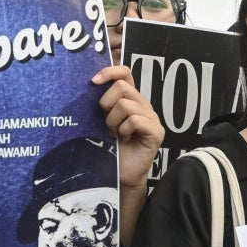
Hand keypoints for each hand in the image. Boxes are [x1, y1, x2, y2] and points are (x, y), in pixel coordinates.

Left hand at [93, 66, 163, 190]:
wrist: (120, 174)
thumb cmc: (110, 148)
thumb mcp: (101, 121)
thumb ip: (102, 104)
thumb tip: (90, 86)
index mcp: (131, 100)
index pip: (125, 72)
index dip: (109, 71)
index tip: (93, 82)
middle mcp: (143, 105)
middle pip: (122, 87)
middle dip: (107, 104)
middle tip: (106, 123)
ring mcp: (152, 118)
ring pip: (126, 105)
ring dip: (113, 121)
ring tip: (115, 134)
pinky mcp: (156, 131)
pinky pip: (135, 120)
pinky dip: (124, 130)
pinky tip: (124, 140)